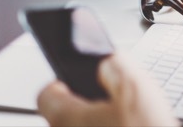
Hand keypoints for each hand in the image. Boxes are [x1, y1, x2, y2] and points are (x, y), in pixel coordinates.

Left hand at [37, 53, 176, 126]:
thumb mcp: (136, 86)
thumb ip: (114, 65)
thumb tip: (105, 62)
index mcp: (65, 118)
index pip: (46, 95)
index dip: (64, 84)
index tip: (77, 82)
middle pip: (64, 119)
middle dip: (86, 110)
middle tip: (115, 108)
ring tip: (128, 126)